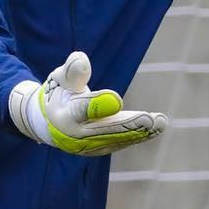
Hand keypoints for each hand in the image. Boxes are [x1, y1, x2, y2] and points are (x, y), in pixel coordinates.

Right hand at [9, 51, 166, 155]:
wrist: (49, 122)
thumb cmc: (59, 92)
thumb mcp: (60, 78)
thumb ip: (72, 70)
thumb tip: (81, 59)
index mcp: (63, 114)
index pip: (81, 110)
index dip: (97, 105)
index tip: (116, 100)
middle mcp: (75, 135)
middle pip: (104, 129)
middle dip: (128, 125)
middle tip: (148, 119)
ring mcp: (88, 146)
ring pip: (117, 138)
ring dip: (139, 132)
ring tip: (159, 122)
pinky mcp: (100, 149)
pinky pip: (121, 142)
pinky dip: (138, 135)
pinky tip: (156, 127)